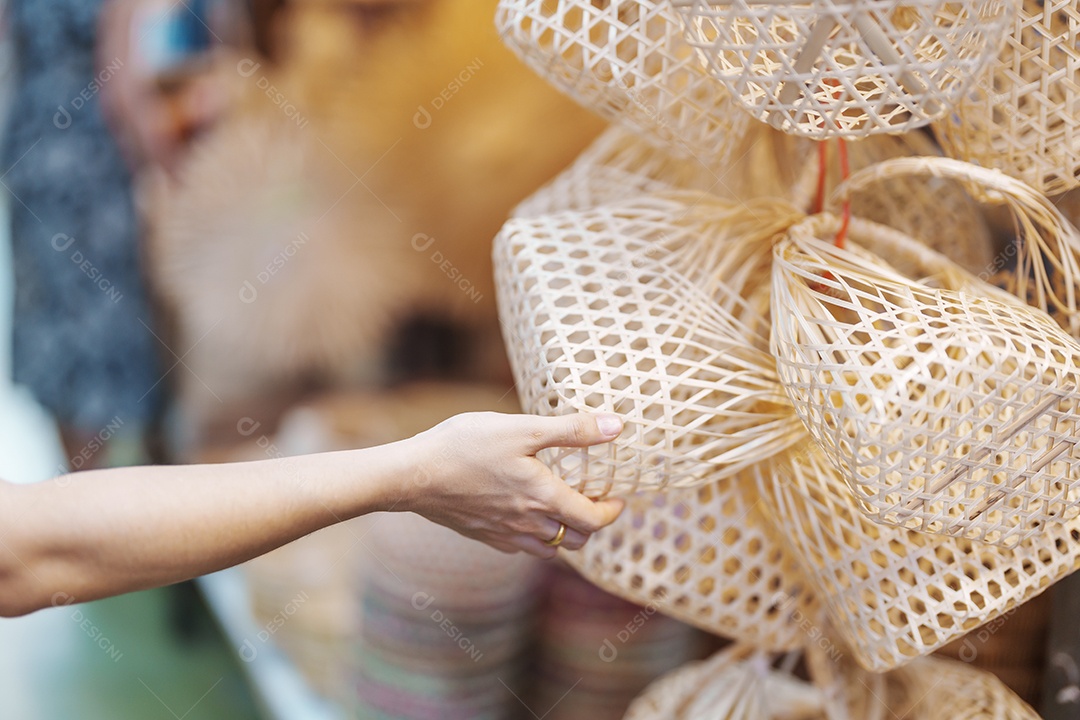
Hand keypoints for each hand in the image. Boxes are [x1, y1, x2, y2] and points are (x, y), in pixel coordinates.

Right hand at [402, 412, 625, 557]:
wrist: (412, 475)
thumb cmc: (464, 446)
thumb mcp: (521, 428)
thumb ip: (571, 429)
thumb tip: (616, 426)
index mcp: (543, 498)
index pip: (593, 520)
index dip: (611, 512)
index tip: (618, 499)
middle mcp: (528, 524)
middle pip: (576, 540)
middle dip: (591, 524)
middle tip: (592, 500)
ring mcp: (504, 534)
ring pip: (549, 549)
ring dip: (564, 534)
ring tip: (562, 508)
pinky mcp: (483, 536)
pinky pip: (520, 548)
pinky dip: (534, 538)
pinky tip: (525, 515)